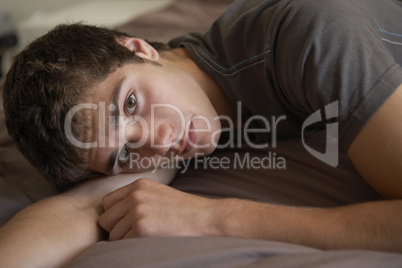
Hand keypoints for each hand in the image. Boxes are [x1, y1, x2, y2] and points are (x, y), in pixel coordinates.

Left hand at [99, 178, 218, 239]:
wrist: (206, 218)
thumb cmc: (183, 211)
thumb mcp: (157, 193)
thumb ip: (136, 198)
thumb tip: (112, 213)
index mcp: (138, 185)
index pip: (107, 203)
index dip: (115, 216)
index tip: (128, 223)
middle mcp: (136, 194)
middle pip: (105, 219)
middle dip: (117, 228)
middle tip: (137, 232)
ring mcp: (138, 210)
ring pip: (112, 234)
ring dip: (125, 239)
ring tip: (147, 236)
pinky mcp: (142, 227)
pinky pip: (123, 243)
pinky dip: (134, 247)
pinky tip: (150, 241)